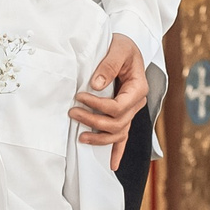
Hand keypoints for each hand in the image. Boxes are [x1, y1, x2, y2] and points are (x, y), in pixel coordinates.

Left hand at [72, 35, 148, 170]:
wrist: (126, 46)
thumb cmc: (122, 45)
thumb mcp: (118, 48)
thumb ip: (108, 65)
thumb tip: (96, 85)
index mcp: (138, 88)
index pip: (119, 107)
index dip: (98, 106)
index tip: (79, 97)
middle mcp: (136, 102)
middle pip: (117, 122)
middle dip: (93, 121)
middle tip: (72, 112)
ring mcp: (131, 110)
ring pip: (119, 133)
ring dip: (100, 138)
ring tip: (80, 137)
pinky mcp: (124, 114)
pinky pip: (123, 136)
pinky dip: (117, 151)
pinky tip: (111, 165)